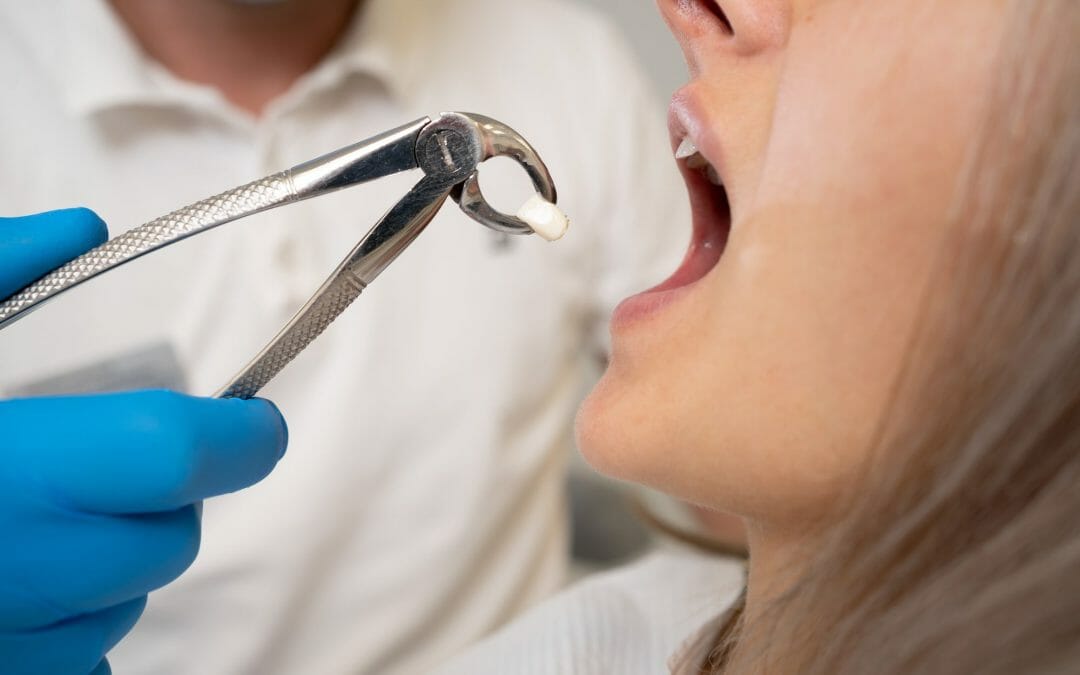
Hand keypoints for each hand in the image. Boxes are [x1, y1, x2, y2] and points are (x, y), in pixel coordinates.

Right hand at [0, 210, 288, 674]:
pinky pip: (80, 663)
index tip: (252, 420)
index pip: (180, 455)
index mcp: (5, 466)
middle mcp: (13, 570)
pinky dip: (70, 623)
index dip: (241, 437)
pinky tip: (14, 582)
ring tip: (31, 519)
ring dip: (113, 560)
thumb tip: (79, 230)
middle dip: (168, 496)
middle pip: (169, 537)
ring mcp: (3, 645)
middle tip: (108, 459)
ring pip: (127, 605)